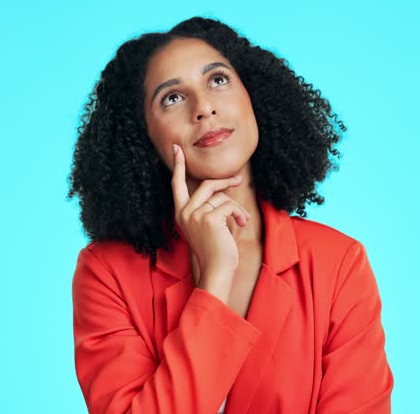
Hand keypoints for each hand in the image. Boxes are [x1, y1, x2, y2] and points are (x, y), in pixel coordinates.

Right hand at [171, 144, 251, 286]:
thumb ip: (207, 207)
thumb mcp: (206, 225)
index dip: (178, 166)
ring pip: (223, 197)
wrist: (216, 270)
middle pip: (207, 184)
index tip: (177, 149)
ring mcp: (196, 214)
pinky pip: (230, 205)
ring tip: (242, 220)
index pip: (177, 184)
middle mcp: (185, 212)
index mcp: (181, 213)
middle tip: (238, 180)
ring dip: (237, 208)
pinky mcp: (210, 218)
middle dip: (225, 181)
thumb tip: (220, 189)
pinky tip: (242, 223)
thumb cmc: (214, 250)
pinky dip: (239, 213)